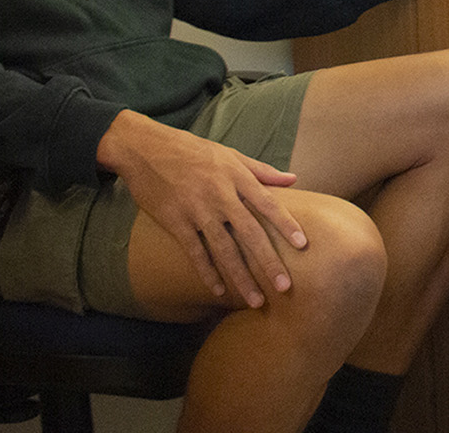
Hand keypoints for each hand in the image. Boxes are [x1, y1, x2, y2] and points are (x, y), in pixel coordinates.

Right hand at [97, 110, 304, 307]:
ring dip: (241, 277)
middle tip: (285, 287)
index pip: (268, 204)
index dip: (286, 224)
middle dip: (268, 261)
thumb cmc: (191, 150)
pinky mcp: (175, 221)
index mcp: (236, 176)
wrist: (145, 148)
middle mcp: (220, 194)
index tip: (303, 245)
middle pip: (250, 233)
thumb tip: (294, 179)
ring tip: (256, 299)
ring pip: (224, 249)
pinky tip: (218, 291)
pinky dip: (206, 271)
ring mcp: (197, 209)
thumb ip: (262, 170)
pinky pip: (194, 251)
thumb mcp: (229, 154)